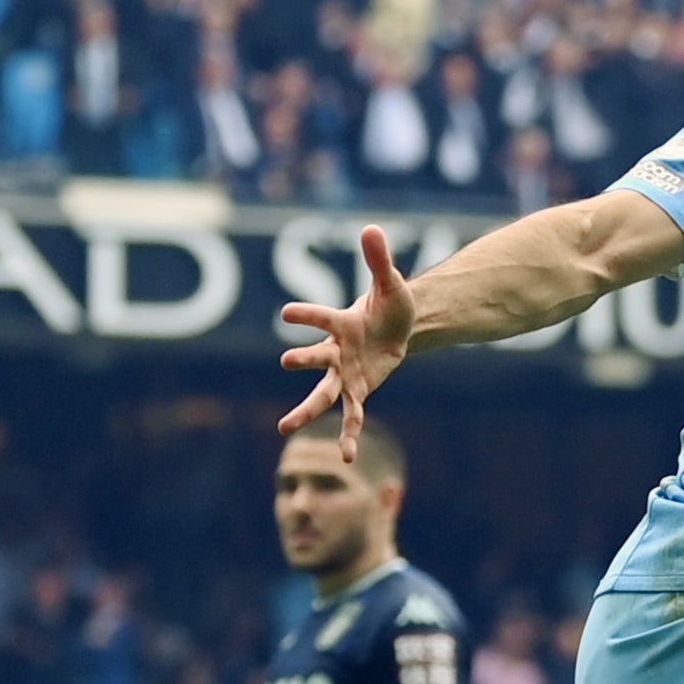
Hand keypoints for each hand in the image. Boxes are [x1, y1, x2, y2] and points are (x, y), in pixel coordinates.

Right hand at [278, 222, 416, 454]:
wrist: (398, 329)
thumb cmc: (389, 305)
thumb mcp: (391, 284)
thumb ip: (379, 259)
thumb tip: (371, 227)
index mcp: (341, 323)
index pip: (322, 318)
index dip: (307, 315)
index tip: (286, 313)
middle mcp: (336, 351)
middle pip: (316, 358)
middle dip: (304, 359)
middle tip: (287, 361)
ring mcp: (345, 373)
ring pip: (322, 394)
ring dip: (306, 411)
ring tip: (284, 429)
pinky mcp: (359, 390)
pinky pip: (352, 414)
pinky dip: (348, 434)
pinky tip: (345, 456)